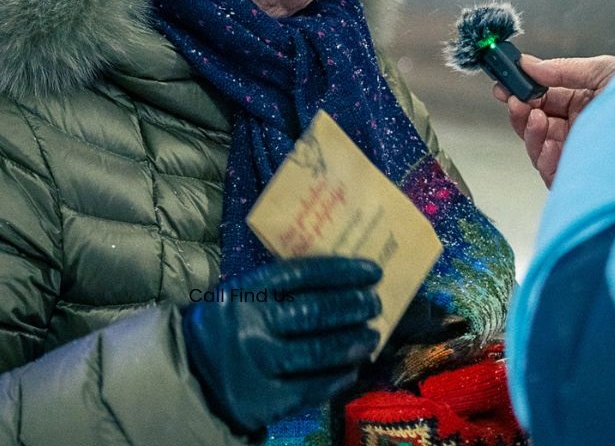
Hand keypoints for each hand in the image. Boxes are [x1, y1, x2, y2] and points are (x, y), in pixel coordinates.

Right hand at [182, 256, 382, 434]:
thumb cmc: (223, 330)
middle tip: (373, 305)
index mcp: (243, 293)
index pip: (302, 274)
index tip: (371, 272)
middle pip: (315, 312)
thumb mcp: (238, 298)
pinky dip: (337, 377)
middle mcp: (249, 326)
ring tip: (371, 336)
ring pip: (317, 351)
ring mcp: (255, 364)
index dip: (342, 271)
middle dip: (353, 307)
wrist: (182, 378)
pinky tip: (353, 369)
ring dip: (353, 343)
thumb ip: (278, 289)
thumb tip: (342, 279)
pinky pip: (310, 387)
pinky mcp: (261, 400)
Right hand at [493, 53, 614, 187]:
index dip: (520, 94)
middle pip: (534, 127)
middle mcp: (575, 129)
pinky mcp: (582, 173)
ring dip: (530, 133)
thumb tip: (527, 64)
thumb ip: (560, 70)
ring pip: (538, 148)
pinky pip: (552, 171)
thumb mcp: (597, 70)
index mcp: (577, 104)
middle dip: (521, 113)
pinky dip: (545, 158)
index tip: (503, 86)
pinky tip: (549, 143)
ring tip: (533, 115)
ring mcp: (577, 152)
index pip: (540, 102)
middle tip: (514, 99)